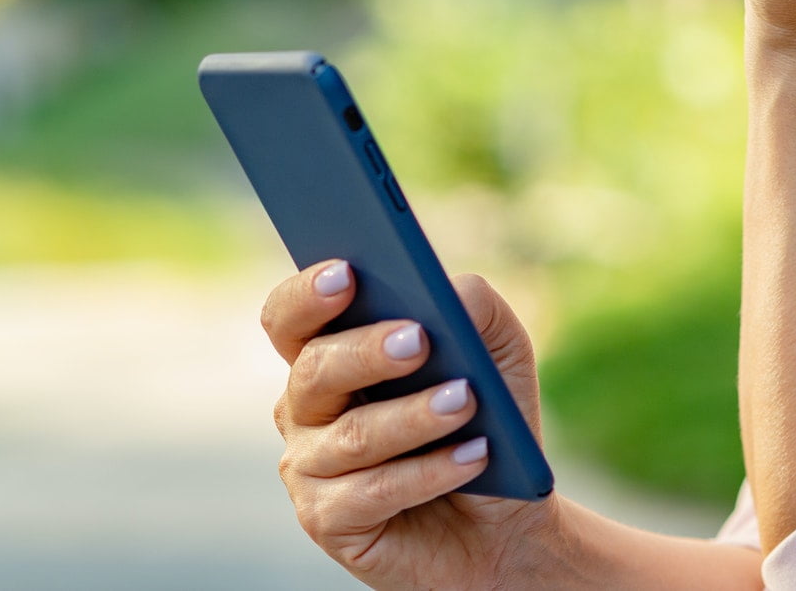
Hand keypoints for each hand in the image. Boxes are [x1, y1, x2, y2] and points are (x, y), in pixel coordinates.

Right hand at [262, 260, 568, 590]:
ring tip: (467, 401)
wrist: (505, 521)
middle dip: (368, 351)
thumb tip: (446, 294)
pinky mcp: (327, 522)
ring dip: (414, 416)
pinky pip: (372, 492)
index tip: (347, 273)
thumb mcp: (498, 354)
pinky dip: (429, 472)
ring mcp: (308, 468)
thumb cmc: (489, 422)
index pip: (290, 317)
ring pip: (353, 435)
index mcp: (328, 354)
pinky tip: (473, 457)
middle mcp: (305, 409)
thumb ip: (474, 308)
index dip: (308, 295)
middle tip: (420, 340)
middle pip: (315, 370)